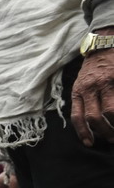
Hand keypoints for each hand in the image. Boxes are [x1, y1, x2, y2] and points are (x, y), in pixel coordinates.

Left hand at [72, 31, 113, 145]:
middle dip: (103, 132)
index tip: (89, 143)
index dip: (83, 132)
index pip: (77, 116)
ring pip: (110, 111)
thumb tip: (86, 123)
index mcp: (78, 91)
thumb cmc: (93, 68)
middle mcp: (90, 88)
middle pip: (94, 117)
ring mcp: (106, 83)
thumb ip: (82, 100)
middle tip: (111, 139)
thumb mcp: (81, 83)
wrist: (104, 44)